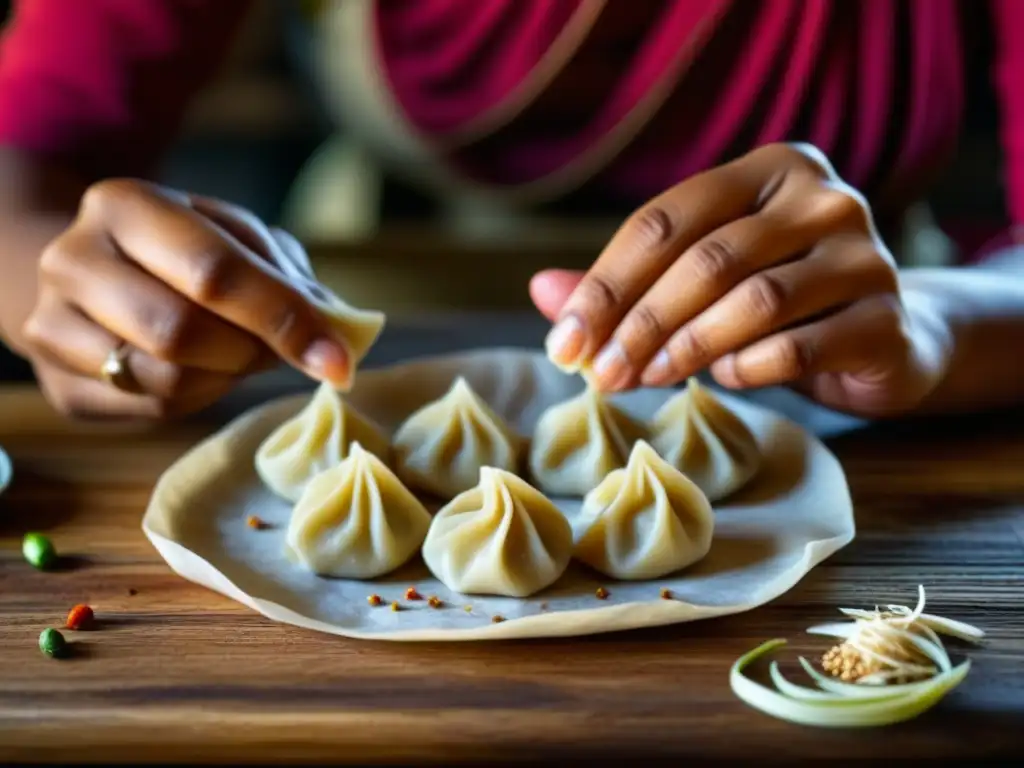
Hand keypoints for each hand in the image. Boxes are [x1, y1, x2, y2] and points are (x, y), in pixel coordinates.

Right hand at [20, 179, 350, 419]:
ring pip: (165, 379)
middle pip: (180, 332)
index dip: (283, 318)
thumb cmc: (180, 251)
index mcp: (123, 205)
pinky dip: (199, 397)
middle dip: (252, 351)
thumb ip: (285, 277)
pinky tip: (205, 370)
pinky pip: (151, 409)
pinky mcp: (58, 384)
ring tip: (241, 353)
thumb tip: (339, 333)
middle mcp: (73, 261)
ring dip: (228, 376)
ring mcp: (53, 325)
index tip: (338, 358)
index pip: (212, 271)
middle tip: (283, 352)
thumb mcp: (234, 237)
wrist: (90, 271)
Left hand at [530, 143, 950, 417]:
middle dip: (639, 324)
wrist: (885, 338)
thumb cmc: (778, 304)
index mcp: (768, 170)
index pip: (665, 219)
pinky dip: (746, 369)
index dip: (606, 283)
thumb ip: (628, 285)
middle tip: (599, 376)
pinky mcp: (886, 318)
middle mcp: (822, 198)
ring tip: (647, 378)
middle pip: (707, 260)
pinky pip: (798, 347)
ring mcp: (865, 255)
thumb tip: (542, 292)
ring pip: (754, 301)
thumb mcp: (702, 283)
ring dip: (686, 347)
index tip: (564, 343)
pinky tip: (725, 379)